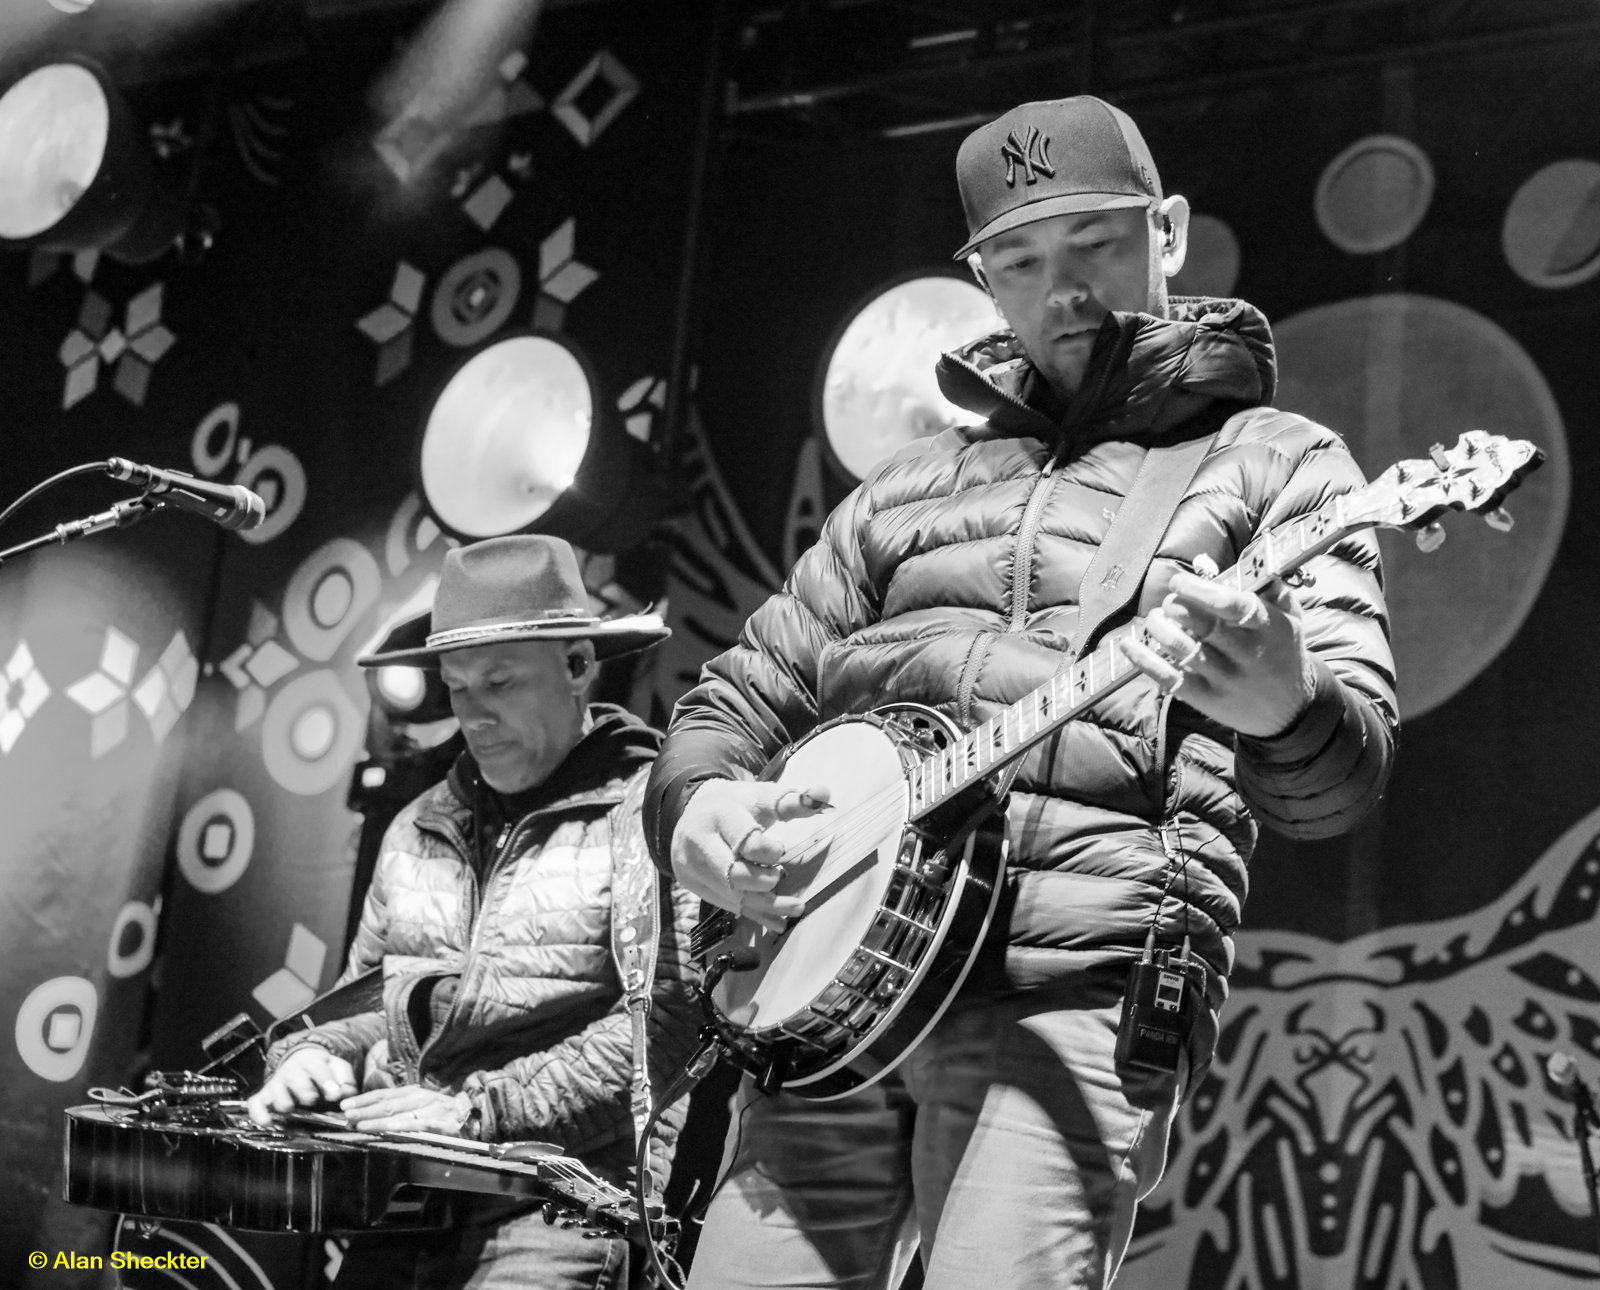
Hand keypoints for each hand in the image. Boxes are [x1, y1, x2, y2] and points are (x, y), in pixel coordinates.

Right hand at [245, 1046, 356, 1126]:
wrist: (300, 1062)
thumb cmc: (322, 1069)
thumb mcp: (337, 1067)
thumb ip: (345, 1079)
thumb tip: (346, 1094)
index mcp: (309, 1060)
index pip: (316, 1069)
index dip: (327, 1083)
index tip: (334, 1095)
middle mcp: (290, 1070)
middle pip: (298, 1084)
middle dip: (309, 1095)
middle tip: (314, 1100)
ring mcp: (276, 1083)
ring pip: (280, 1099)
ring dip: (289, 1106)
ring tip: (296, 1108)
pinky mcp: (263, 1095)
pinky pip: (255, 1104)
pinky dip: (259, 1114)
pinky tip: (268, 1122)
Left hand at [340, 1084, 474, 1134]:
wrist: (475, 1117)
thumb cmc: (442, 1113)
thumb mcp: (420, 1106)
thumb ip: (400, 1107)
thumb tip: (370, 1112)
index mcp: (414, 1093)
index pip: (384, 1094)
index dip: (364, 1099)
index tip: (345, 1105)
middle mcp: (421, 1098)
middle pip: (388, 1103)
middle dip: (365, 1109)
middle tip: (346, 1115)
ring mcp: (431, 1110)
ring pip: (400, 1114)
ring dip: (377, 1120)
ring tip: (359, 1125)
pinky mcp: (441, 1124)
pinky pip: (417, 1126)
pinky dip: (401, 1127)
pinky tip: (387, 1131)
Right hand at [671, 778, 831, 932]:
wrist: (695, 812)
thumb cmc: (736, 805)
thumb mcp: (761, 796)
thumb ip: (793, 800)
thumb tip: (825, 794)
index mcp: (719, 814)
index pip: (744, 840)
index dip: (767, 851)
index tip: (780, 850)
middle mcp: (699, 841)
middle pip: (732, 873)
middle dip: (763, 882)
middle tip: (782, 877)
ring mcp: (691, 865)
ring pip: (730, 894)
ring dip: (766, 905)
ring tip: (795, 908)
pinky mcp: (692, 884)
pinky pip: (725, 905)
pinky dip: (754, 914)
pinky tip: (777, 922)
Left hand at [1118, 571, 1315, 738]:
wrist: (1290, 710)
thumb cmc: (1282, 652)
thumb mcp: (1291, 618)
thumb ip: (1270, 589)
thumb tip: (1244, 564)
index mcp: (1268, 628)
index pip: (1232, 606)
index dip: (1200, 591)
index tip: (1178, 582)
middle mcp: (1247, 655)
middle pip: (1202, 625)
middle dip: (1176, 606)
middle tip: (1170, 601)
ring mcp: (1224, 679)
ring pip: (1182, 649)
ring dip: (1159, 627)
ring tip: (1157, 618)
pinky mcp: (1205, 698)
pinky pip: (1168, 678)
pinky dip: (1143, 659)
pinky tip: (1127, 644)